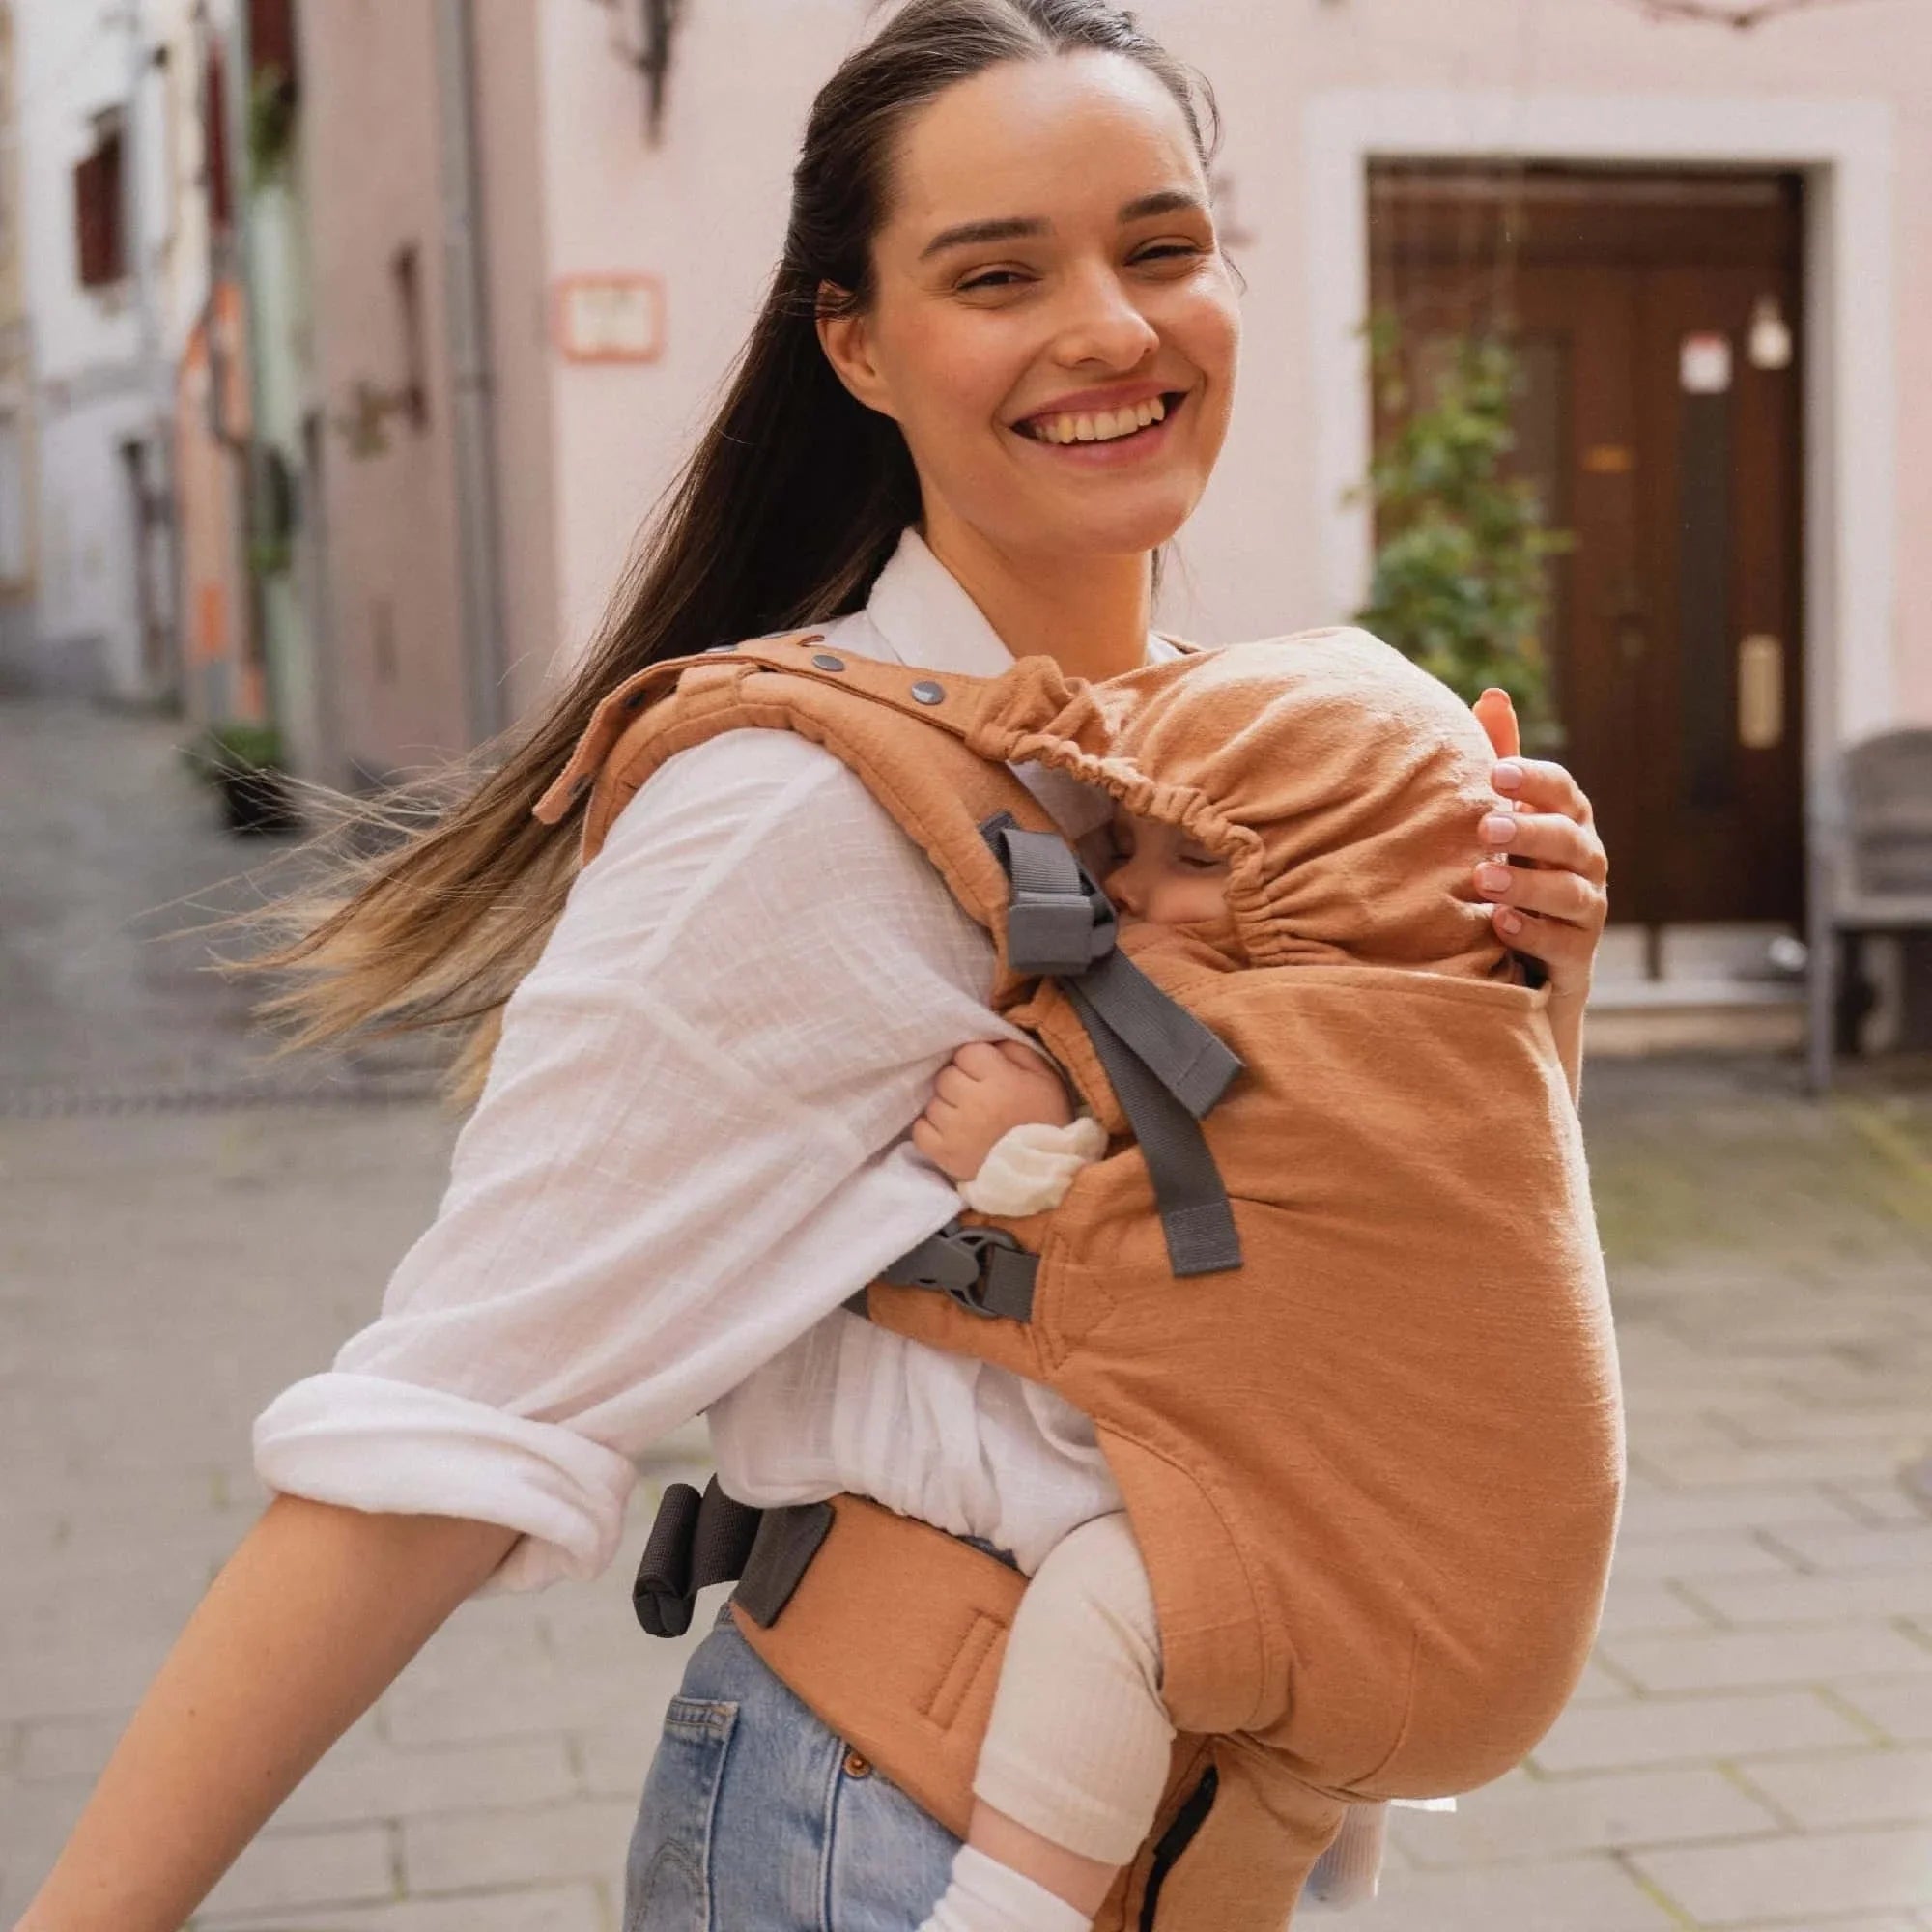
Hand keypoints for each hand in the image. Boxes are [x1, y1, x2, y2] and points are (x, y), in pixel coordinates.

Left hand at [911, 1039, 1073, 1182]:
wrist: (1044, 1172)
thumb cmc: (1046, 1119)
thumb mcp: (1045, 1077)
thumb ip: (1015, 1051)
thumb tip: (988, 1042)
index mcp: (1000, 1080)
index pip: (967, 1053)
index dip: (975, 1061)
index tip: (986, 1073)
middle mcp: (974, 1102)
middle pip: (946, 1076)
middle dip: (959, 1082)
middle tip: (976, 1096)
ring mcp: (956, 1130)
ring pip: (932, 1102)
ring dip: (946, 1106)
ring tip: (965, 1117)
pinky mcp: (944, 1154)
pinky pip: (920, 1130)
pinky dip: (931, 1128)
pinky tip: (950, 1132)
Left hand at [1471, 691, 1608, 1000]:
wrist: (1529, 958)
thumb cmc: (1516, 868)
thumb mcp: (1507, 816)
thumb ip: (1501, 760)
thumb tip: (1493, 694)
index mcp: (1567, 820)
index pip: (1562, 791)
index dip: (1535, 780)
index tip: (1496, 773)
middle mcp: (1585, 860)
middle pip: (1568, 839)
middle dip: (1530, 830)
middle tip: (1485, 826)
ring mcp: (1587, 909)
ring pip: (1570, 892)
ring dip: (1527, 884)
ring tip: (1483, 879)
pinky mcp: (1578, 955)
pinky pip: (1564, 943)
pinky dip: (1534, 933)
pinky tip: (1500, 924)